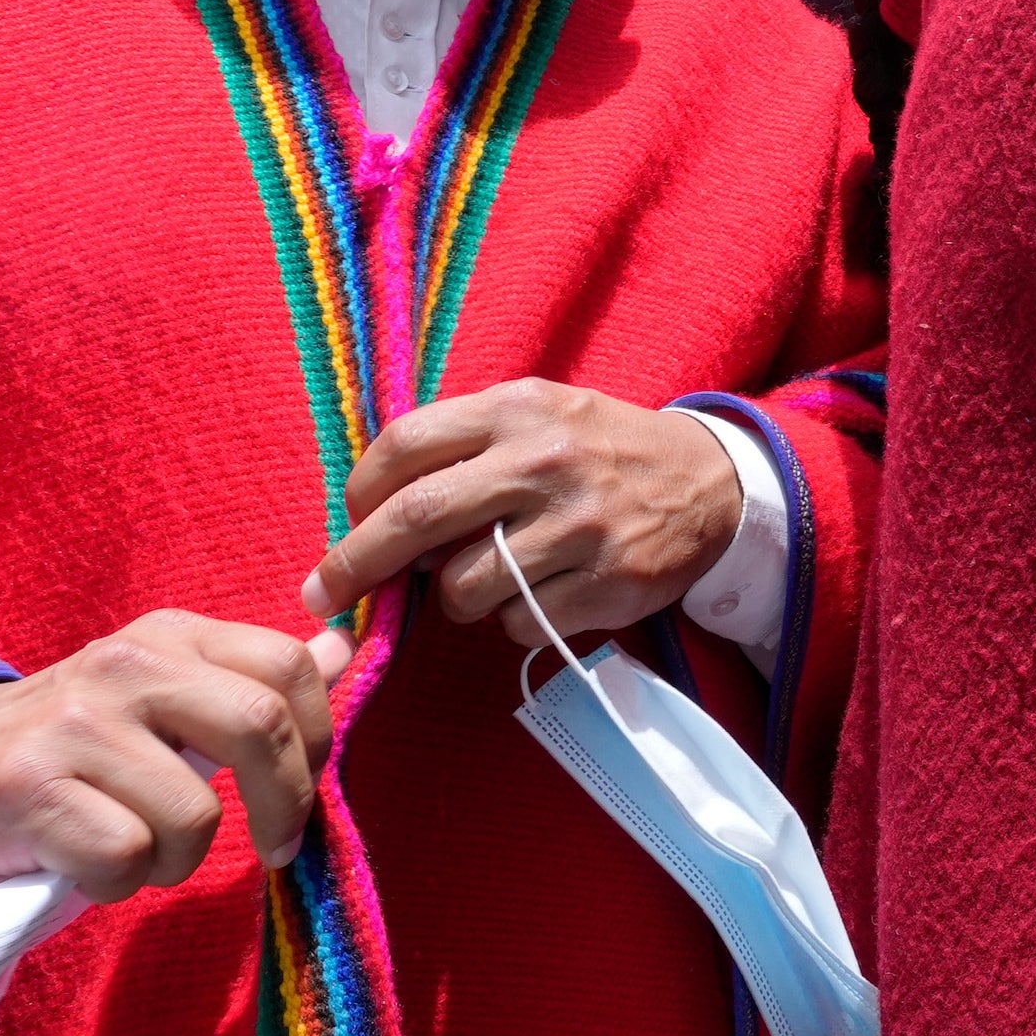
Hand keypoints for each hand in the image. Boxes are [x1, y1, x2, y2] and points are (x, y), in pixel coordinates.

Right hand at [0, 610, 353, 902]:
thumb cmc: (63, 752)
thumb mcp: (159, 699)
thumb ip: (246, 682)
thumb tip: (342, 651)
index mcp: (167, 637)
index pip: (286, 665)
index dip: (316, 740)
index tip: (300, 792)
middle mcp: (124, 666)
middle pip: (258, 726)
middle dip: (283, 806)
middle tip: (271, 847)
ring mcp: (73, 724)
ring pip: (194, 816)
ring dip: (177, 861)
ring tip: (133, 850)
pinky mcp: (26, 789)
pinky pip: (125, 858)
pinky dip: (117, 883)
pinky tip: (85, 867)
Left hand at [306, 380, 741, 647]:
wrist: (711, 482)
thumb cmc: (598, 449)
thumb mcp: (537, 416)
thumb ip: (464, 447)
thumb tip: (374, 513)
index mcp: (519, 409)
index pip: (408, 443)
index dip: (360, 489)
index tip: (347, 520)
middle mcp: (545, 462)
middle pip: (418, 517)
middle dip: (357, 562)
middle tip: (324, 592)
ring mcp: (578, 526)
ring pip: (464, 587)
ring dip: (456, 597)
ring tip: (491, 577)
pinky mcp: (607, 583)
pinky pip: (517, 625)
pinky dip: (513, 621)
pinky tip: (542, 592)